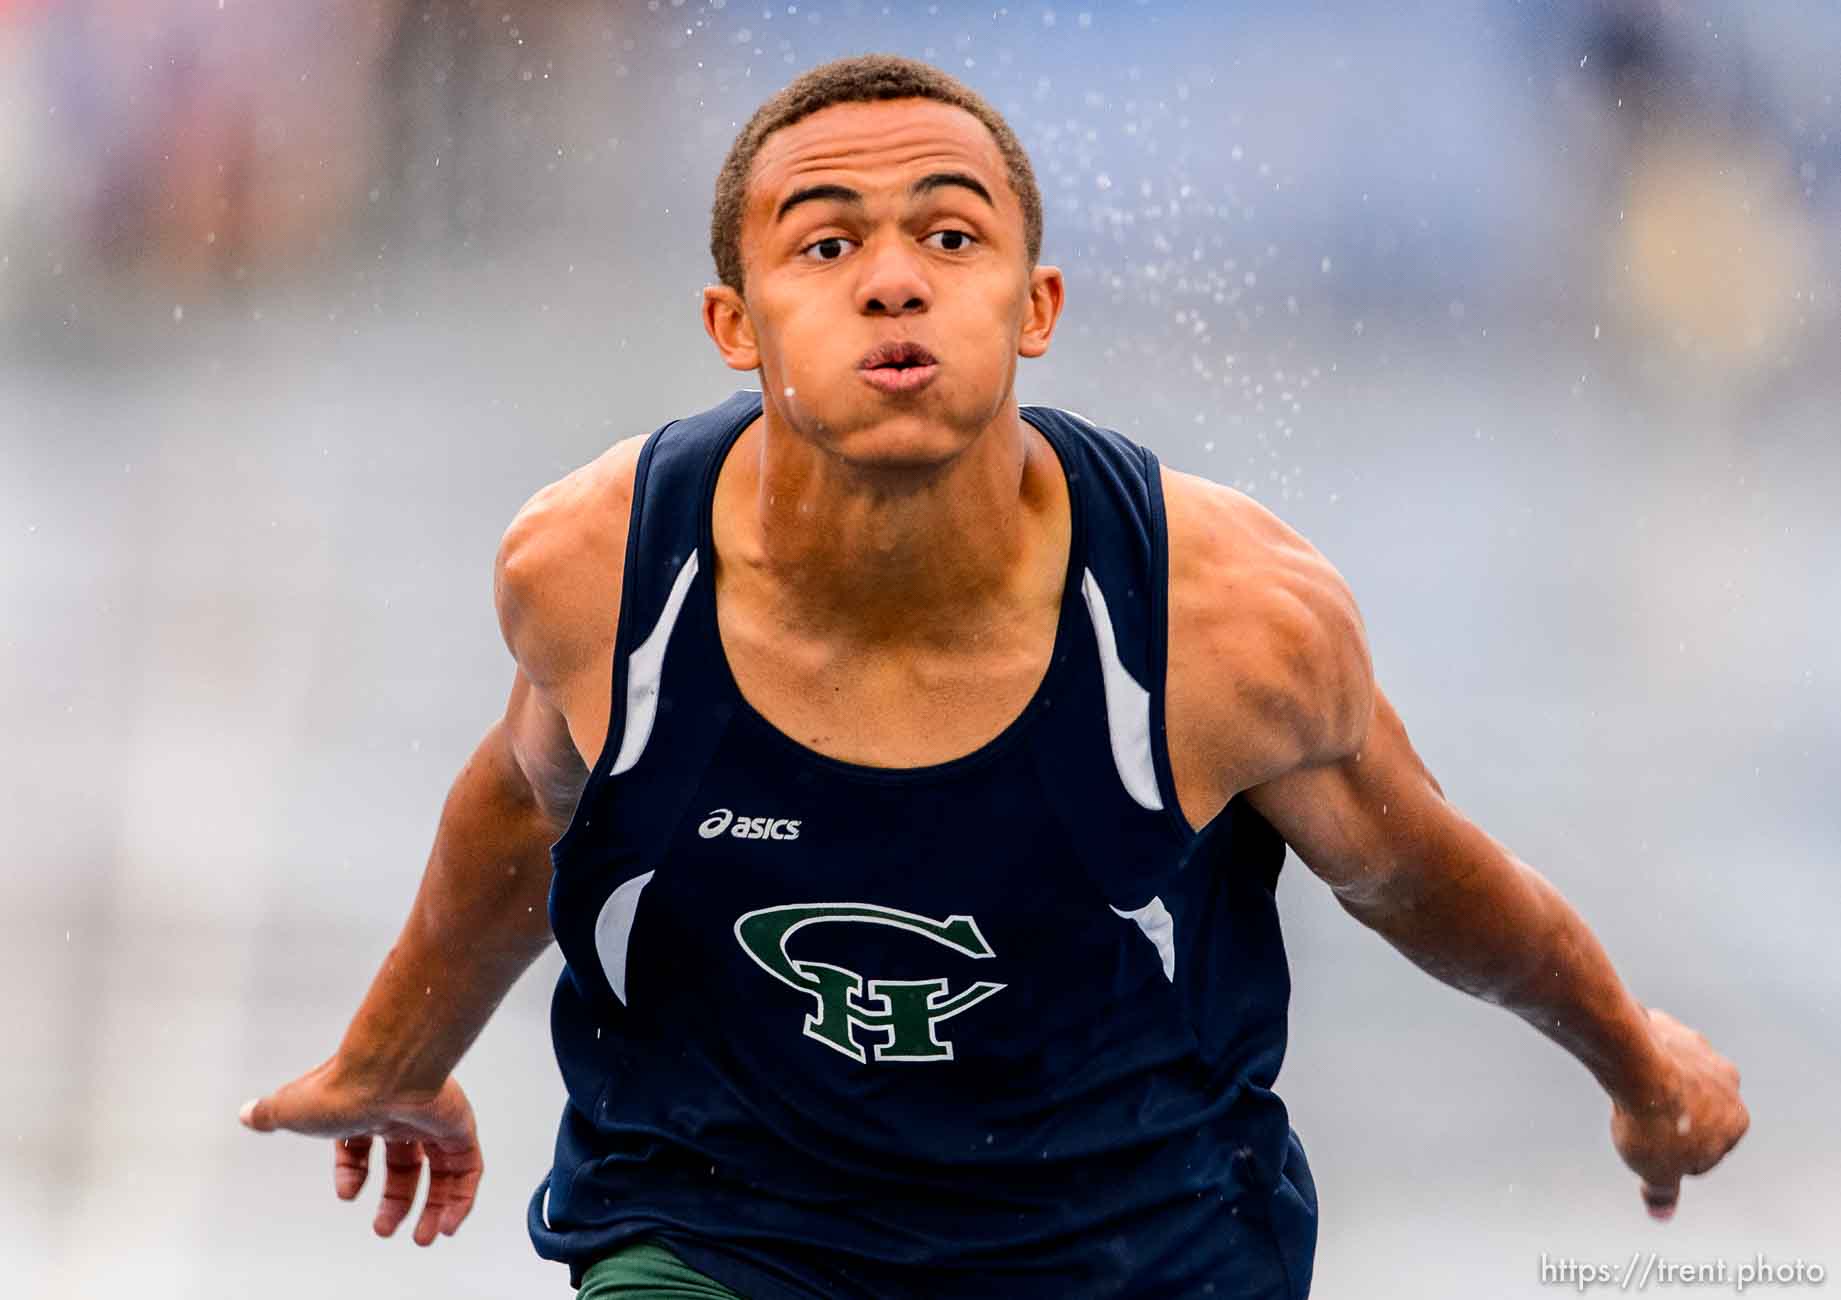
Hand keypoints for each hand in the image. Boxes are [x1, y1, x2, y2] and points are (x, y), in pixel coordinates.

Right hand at [240, 1059, 483, 1245]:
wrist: (385, 1071)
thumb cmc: (338, 1089)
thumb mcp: (291, 1108)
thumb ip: (270, 1114)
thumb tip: (247, 1114)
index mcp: (363, 1107)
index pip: (362, 1144)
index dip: (353, 1173)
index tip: (348, 1193)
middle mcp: (400, 1113)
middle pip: (404, 1162)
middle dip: (396, 1200)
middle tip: (385, 1229)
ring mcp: (432, 1119)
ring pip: (441, 1169)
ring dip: (434, 1207)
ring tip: (424, 1239)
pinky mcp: (458, 1127)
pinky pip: (468, 1168)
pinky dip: (462, 1199)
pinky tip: (449, 1225)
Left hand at [1610, 1007, 1747, 1220]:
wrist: (1634, 1063)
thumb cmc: (1653, 1122)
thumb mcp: (1657, 1170)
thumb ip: (1663, 1191)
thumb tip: (1661, 1213)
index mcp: (1737, 1120)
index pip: (1706, 1151)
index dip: (1672, 1156)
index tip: (1653, 1149)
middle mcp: (1728, 1082)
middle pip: (1693, 1111)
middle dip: (1668, 1119)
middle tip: (1638, 1121)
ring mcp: (1701, 1050)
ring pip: (1674, 1079)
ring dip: (1653, 1089)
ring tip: (1627, 1096)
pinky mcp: (1670, 1028)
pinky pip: (1652, 1053)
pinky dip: (1638, 1062)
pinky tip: (1620, 1068)